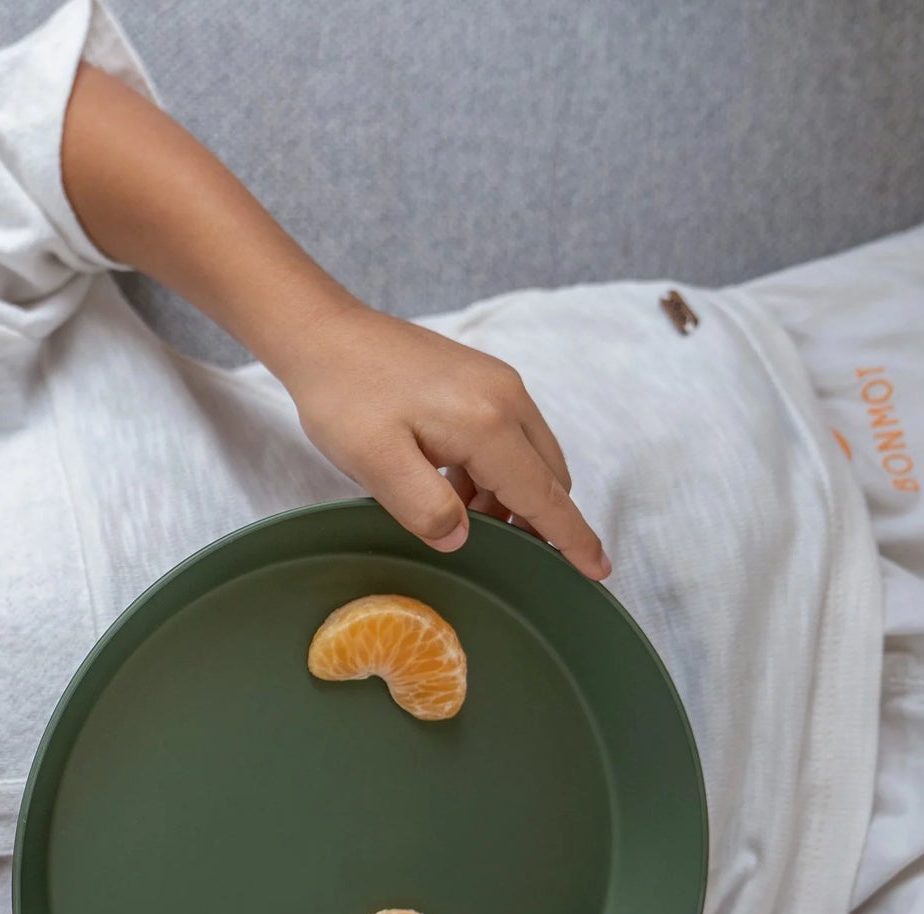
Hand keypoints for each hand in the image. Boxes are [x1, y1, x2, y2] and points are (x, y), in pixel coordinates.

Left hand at [278, 302, 609, 578]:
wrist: (324, 333)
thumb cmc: (343, 395)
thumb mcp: (374, 462)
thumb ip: (424, 507)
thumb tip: (461, 538)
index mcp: (488, 423)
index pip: (544, 495)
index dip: (572, 539)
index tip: (599, 571)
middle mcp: (507, 399)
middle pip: (548, 477)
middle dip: (537, 521)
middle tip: (502, 556)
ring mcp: (497, 385)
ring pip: (530, 458)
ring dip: (510, 498)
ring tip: (459, 519)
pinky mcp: (481, 381)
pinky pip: (509, 439)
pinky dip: (494, 473)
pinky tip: (451, 487)